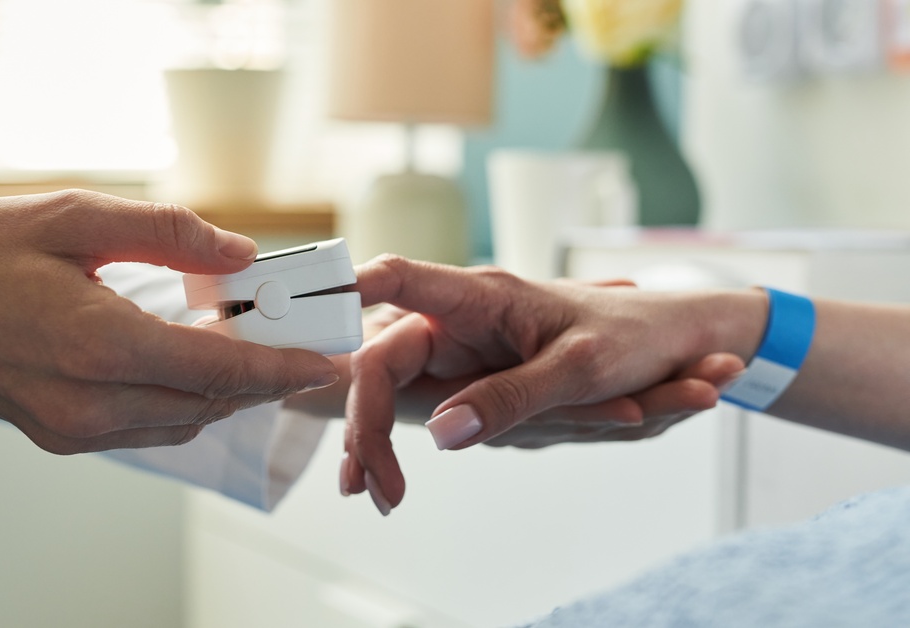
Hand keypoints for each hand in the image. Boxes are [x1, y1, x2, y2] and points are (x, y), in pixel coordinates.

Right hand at [0, 190, 337, 453]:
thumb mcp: (72, 218)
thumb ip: (166, 235)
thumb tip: (240, 252)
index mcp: (97, 345)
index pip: (219, 369)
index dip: (283, 369)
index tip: (329, 366)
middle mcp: (89, 404)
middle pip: (209, 403)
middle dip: (266, 381)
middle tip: (305, 349)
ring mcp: (71, 430)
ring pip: (181, 422)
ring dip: (226, 394)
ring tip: (257, 352)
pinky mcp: (58, 437)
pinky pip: (147, 428)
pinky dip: (183, 402)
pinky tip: (192, 365)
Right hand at [342, 256, 765, 514]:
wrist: (675, 338)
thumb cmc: (634, 336)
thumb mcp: (579, 371)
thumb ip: (511, 398)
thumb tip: (443, 433)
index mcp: (482, 297)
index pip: (400, 279)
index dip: (349, 289)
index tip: (309, 314)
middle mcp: (459, 319)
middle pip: (385, 362)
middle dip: (366, 422)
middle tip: (366, 486)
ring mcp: (460, 348)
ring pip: (396, 390)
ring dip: (373, 439)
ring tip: (364, 489)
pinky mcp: (468, 376)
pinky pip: (421, 409)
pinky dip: (398, 444)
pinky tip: (374, 479)